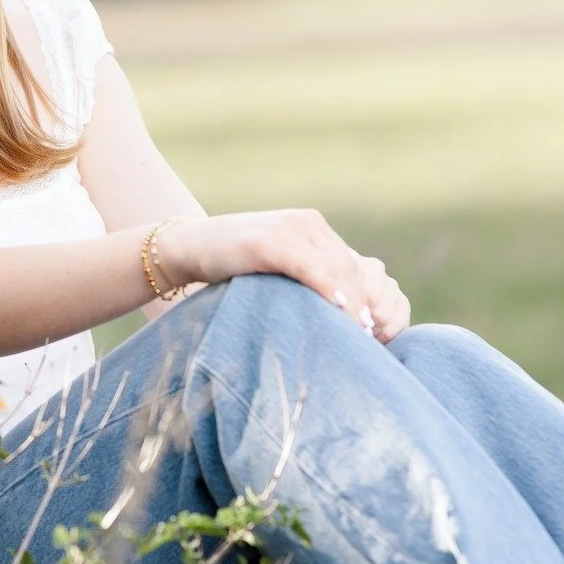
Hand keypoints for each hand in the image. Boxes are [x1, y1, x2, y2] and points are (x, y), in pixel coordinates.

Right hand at [158, 208, 410, 341]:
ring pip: (336, 269)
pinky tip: (338, 311)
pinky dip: (328, 291)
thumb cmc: (232, 264)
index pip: (354, 265)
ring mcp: (289, 229)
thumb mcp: (277, 264)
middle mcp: (307, 223)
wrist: (189, 245)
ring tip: (358, 335)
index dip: (369, 298)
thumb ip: (306, 274)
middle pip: (350, 269)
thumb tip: (338, 311)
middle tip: (371, 339)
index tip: (374, 331)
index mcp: (312, 227)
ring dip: (352, 304)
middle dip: (364, 305)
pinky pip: (310, 268)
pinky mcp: (271, 242)